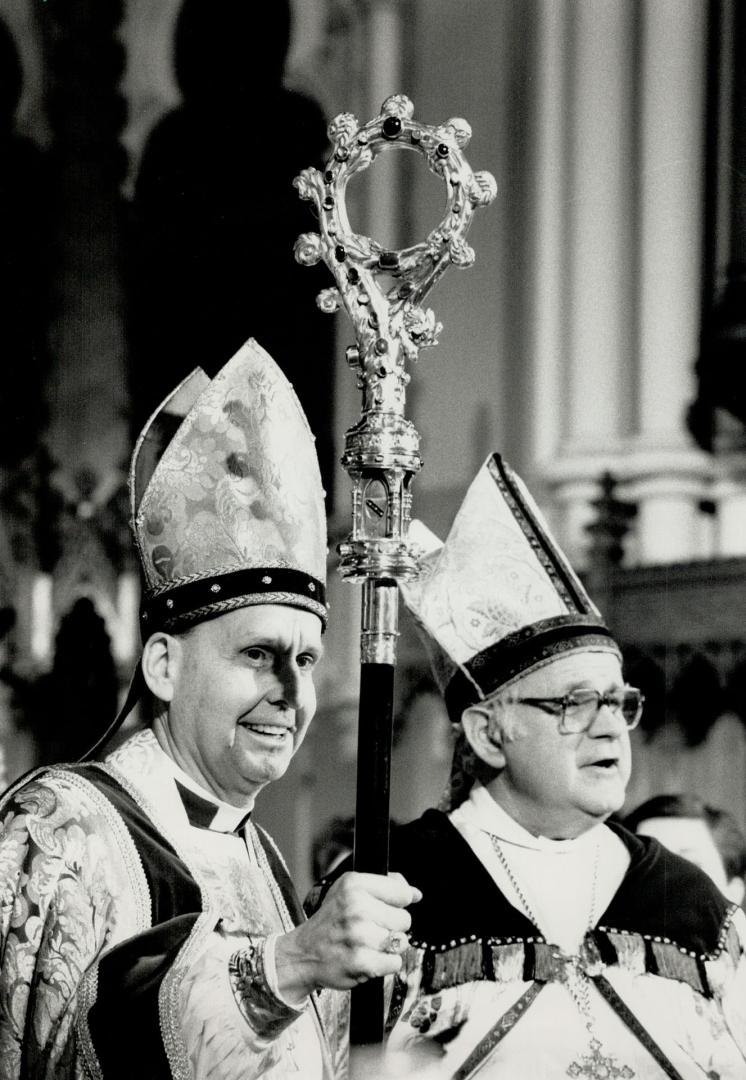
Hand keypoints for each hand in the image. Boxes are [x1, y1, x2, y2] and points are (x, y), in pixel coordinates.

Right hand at [274, 872, 420, 1002]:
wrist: (303, 953)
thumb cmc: (332, 920)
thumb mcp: (349, 889)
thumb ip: (384, 885)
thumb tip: (415, 894)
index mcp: (354, 885)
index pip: (402, 893)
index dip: (398, 903)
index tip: (384, 908)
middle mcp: (357, 907)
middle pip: (405, 919)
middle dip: (392, 926)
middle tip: (370, 929)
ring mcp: (359, 936)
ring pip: (401, 942)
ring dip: (388, 947)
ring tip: (367, 944)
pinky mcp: (362, 962)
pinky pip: (395, 963)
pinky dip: (385, 964)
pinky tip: (367, 958)